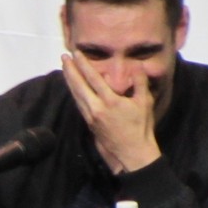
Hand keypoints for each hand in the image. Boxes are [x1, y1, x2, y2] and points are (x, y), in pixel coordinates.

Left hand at [61, 52, 160, 173]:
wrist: (132, 153)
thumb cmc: (140, 128)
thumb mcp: (144, 103)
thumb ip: (140, 83)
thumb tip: (138, 66)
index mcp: (110, 101)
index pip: (93, 78)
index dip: (83, 64)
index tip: (76, 53)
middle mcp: (96, 108)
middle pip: (79, 85)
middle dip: (70, 70)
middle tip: (63, 57)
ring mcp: (91, 117)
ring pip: (76, 95)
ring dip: (69, 80)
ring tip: (64, 68)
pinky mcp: (89, 123)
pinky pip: (78, 104)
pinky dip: (74, 93)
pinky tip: (72, 88)